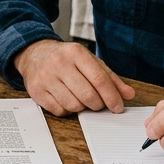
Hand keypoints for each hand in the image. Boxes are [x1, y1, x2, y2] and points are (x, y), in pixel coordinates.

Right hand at [13, 39, 134, 115]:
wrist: (35, 55)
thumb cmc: (66, 59)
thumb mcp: (89, 62)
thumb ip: (110, 78)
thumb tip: (128, 94)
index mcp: (76, 52)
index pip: (99, 79)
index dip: (111, 96)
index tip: (118, 107)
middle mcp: (59, 63)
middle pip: (87, 95)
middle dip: (97, 105)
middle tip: (98, 104)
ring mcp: (46, 78)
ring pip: (74, 105)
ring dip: (81, 107)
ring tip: (80, 98)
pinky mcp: (36, 91)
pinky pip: (60, 111)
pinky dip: (67, 110)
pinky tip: (66, 99)